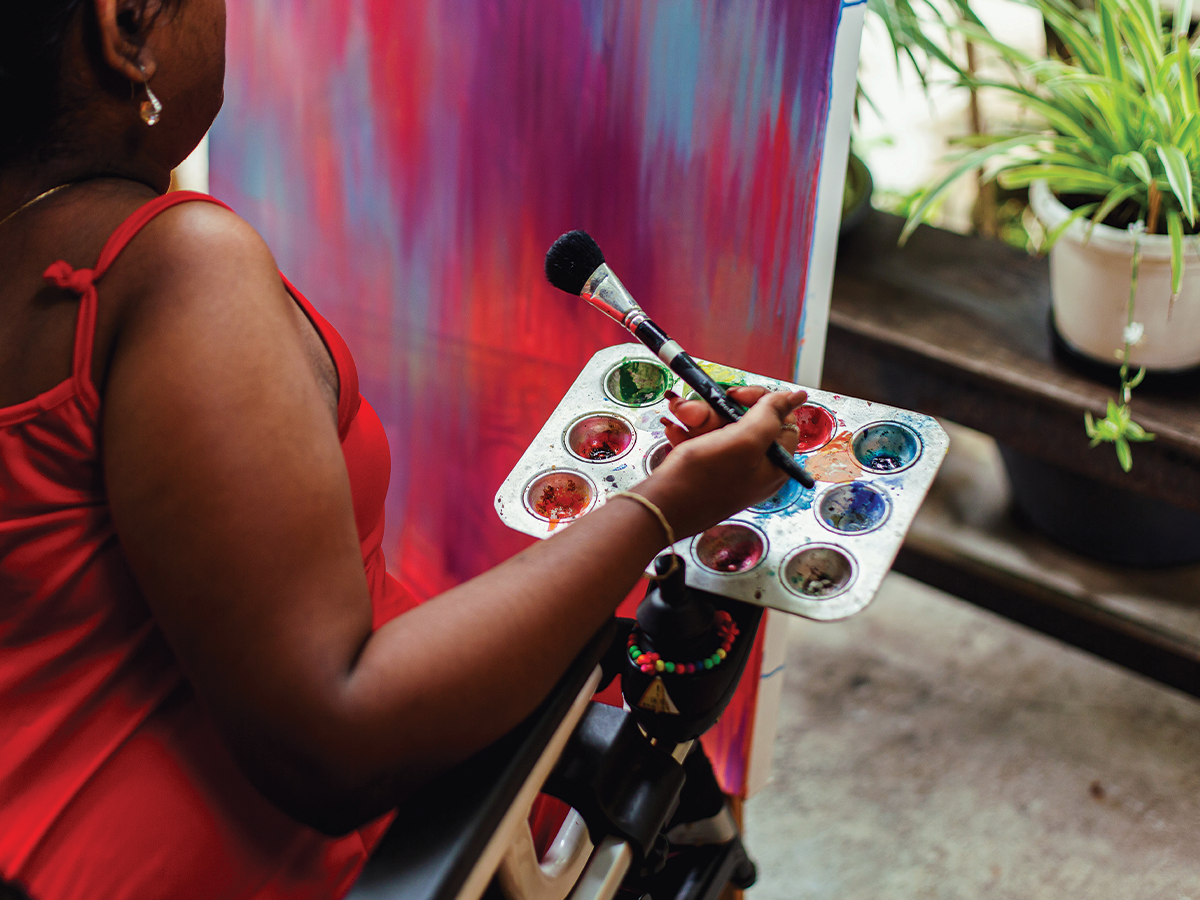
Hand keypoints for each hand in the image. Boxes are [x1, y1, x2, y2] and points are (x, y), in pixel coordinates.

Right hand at [638, 385, 807, 538]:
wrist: (659, 508)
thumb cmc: (703, 478)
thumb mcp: (743, 441)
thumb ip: (770, 416)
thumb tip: (797, 396)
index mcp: (775, 465)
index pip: (781, 420)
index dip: (759, 401)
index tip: (734, 394)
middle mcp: (756, 469)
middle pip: (747, 422)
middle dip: (718, 410)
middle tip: (695, 410)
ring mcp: (730, 471)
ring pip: (721, 429)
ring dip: (698, 418)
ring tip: (680, 418)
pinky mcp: (707, 472)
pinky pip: (703, 442)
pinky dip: (689, 432)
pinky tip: (675, 431)